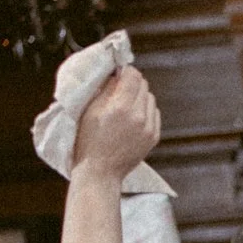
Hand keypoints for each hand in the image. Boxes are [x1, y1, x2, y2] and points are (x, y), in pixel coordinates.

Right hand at [70, 65, 160, 182]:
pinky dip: (145, 111)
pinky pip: (154, 114)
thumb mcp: (90, 111)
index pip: (134, 76)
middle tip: (119, 88)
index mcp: (122, 108)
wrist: (101, 172)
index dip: (126, 71)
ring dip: (139, 97)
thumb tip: (117, 74)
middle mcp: (140, 117)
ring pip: (150, 99)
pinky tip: (132, 117)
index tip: (119, 72)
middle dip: (132, 83)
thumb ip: (106, 89)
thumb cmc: (89, 142)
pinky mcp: (154, 137)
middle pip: (144, 86)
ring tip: (124, 105)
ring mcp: (149, 128)